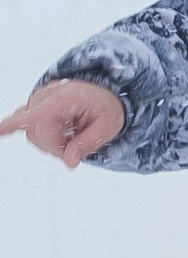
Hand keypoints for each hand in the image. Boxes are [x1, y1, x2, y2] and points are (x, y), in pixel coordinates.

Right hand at [0, 78, 126, 166]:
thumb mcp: (107, 127)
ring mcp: (39, 100)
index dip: (20, 121)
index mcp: (69, 96)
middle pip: (39, 134)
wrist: (102, 95)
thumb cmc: (106, 109)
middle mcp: (48, 95)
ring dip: (51, 144)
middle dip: (58, 149)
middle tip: (78, 150)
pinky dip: (19, 128)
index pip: (41, 111)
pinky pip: (22, 121)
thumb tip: (69, 162)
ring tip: (71, 136)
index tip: (0, 129)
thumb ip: (88, 144)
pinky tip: (1, 130)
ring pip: (33, 135)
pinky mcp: (34, 107)